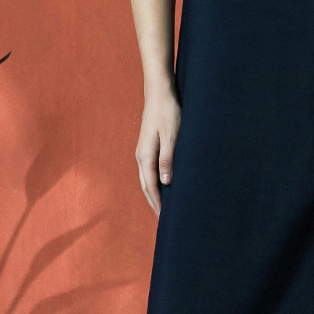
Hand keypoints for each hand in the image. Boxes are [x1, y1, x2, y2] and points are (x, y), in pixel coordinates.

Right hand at [136, 77, 180, 215]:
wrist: (159, 93)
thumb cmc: (168, 112)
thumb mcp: (172, 135)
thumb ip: (168, 159)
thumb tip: (165, 182)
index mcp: (146, 156)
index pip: (151, 186)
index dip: (158, 204)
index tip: (164, 219)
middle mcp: (141, 156)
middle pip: (146, 186)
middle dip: (154, 203)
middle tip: (163, 221)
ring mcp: (142, 151)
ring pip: (146, 179)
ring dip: (153, 194)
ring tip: (162, 207)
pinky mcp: (147, 147)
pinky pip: (148, 171)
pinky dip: (154, 183)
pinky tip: (162, 185)